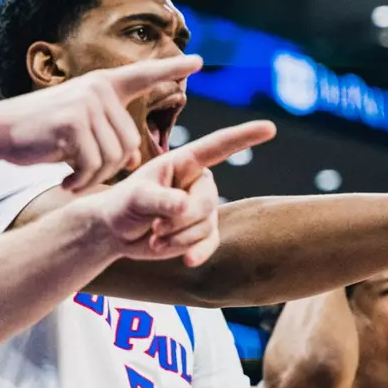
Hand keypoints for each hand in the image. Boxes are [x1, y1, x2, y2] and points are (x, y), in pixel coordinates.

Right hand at [0, 54, 203, 191]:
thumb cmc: (39, 134)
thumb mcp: (78, 128)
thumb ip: (106, 135)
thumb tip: (133, 161)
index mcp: (102, 85)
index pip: (143, 75)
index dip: (171, 69)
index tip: (198, 60)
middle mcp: (98, 89)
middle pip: (128, 143)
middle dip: (108, 169)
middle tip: (82, 176)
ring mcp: (86, 103)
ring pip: (112, 158)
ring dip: (93, 178)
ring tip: (72, 178)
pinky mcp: (72, 123)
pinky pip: (92, 165)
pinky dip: (80, 182)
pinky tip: (64, 183)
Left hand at [88, 119, 274, 265]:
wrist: (117, 231)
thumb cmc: (123, 204)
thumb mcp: (134, 198)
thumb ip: (159, 200)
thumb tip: (184, 206)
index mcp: (184, 162)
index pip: (218, 146)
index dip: (244, 137)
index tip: (270, 127)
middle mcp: (199, 182)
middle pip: (207, 202)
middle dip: (179, 221)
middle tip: (155, 227)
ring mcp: (203, 208)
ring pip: (206, 226)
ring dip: (178, 238)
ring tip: (155, 235)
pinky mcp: (202, 232)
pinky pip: (210, 243)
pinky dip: (197, 252)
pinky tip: (188, 260)